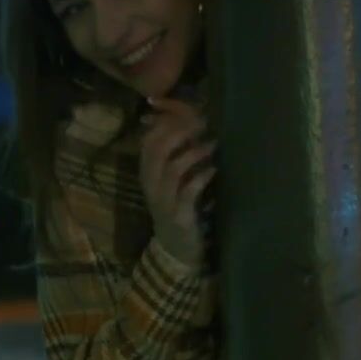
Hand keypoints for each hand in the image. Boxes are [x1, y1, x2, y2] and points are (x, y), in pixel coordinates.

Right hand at [138, 96, 214, 267]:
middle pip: (158, 148)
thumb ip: (176, 153)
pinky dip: (202, 178)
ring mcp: (163, 200)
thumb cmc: (177, 206)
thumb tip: (192, 120)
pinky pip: (189, 192)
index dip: (167, 120)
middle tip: (203, 124)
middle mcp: (150, 183)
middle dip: (181, 131)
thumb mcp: (171, 178)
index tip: (190, 111)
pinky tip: (214, 170)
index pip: (148, 138)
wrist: (175, 248)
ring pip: (172, 168)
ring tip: (212, 145)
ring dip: (194, 153)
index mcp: (146, 171)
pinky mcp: (179, 215)